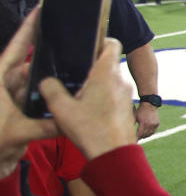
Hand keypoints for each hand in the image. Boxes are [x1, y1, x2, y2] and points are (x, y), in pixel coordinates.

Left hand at [0, 10, 59, 178]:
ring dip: (52, 78)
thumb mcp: (18, 132)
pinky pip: (40, 99)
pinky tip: (68, 92)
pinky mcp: (20, 112)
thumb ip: (46, 125)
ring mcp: (12, 98)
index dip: (28, 30)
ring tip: (74, 65)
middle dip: (48, 53)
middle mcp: (5, 85)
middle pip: (30, 63)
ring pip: (36, 82)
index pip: (16, 49)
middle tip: (69, 39)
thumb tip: (72, 120)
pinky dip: (51, 97)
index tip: (40, 11)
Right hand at [40, 38, 136, 160]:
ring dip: (97, 85)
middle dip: (91, 69)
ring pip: (110, 81)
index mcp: (106, 74)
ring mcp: (127, 95)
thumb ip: (51, 89)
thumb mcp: (61, 109)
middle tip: (74, 78)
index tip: (87, 47)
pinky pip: (114, 96)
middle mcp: (120, 81)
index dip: (101, 41)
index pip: (112, 44)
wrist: (114, 154)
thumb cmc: (90, 130)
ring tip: (79, 97)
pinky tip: (90, 111)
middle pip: (107, 64)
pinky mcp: (128, 108)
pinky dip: (103, 98)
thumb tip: (47, 81)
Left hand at [135, 102, 159, 138]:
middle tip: (137, 139)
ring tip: (142, 137)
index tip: (134, 139)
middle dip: (140, 137)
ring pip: (150, 134)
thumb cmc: (140, 111)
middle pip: (145, 135)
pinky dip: (150, 133)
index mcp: (143, 123)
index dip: (137, 137)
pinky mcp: (157, 124)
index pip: (140, 133)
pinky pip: (153, 131)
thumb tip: (128, 130)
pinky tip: (147, 134)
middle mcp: (150, 124)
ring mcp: (154, 124)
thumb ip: (132, 124)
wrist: (150, 105)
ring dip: (145, 136)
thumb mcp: (135, 117)